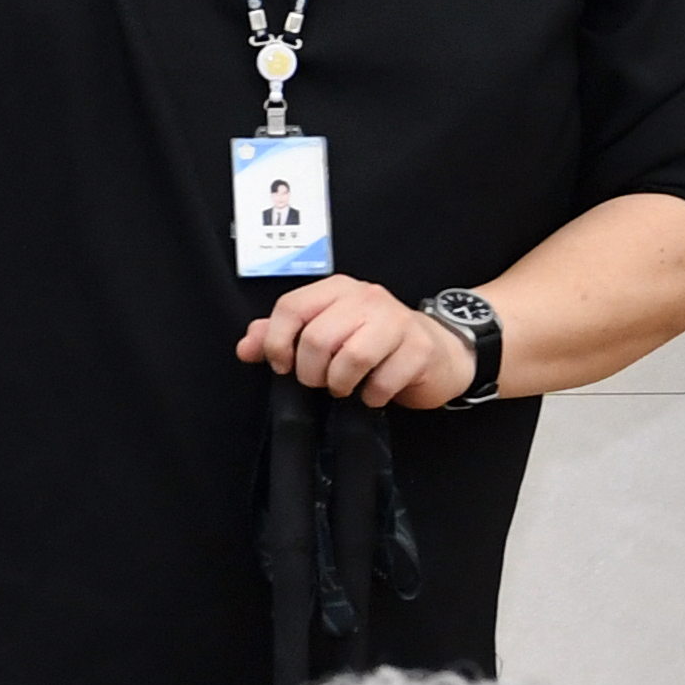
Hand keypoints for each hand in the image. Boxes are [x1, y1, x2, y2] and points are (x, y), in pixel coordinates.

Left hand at [234, 275, 475, 407]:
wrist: (439, 353)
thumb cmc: (376, 344)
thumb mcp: (327, 333)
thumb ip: (283, 336)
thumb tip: (246, 346)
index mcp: (337, 289)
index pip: (291, 308)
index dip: (278, 344)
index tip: (283, 367)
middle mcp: (366, 297)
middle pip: (318, 337)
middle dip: (312, 372)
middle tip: (322, 382)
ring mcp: (397, 321)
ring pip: (351, 356)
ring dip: (341, 383)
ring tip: (346, 387)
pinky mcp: (420, 348)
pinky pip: (383, 380)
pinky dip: (372, 395)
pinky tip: (374, 393)